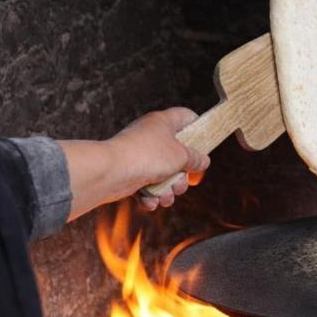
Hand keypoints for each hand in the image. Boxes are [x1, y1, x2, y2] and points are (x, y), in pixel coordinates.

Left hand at [60, 107, 210, 219]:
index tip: (206, 142)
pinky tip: (150, 200)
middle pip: (178, 154)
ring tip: (166, 196)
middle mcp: (151, 136)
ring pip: (164, 174)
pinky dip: (151, 195)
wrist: (111, 172)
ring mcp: (140, 155)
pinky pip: (147, 185)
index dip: (198, 127)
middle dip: (182, 176)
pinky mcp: (130, 172)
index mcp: (163, 122)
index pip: (186, 116)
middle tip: (181, 183)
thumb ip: (196, 158)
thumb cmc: (147, 156)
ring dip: (168, 190)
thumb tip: (203, 161)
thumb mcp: (181, 156)